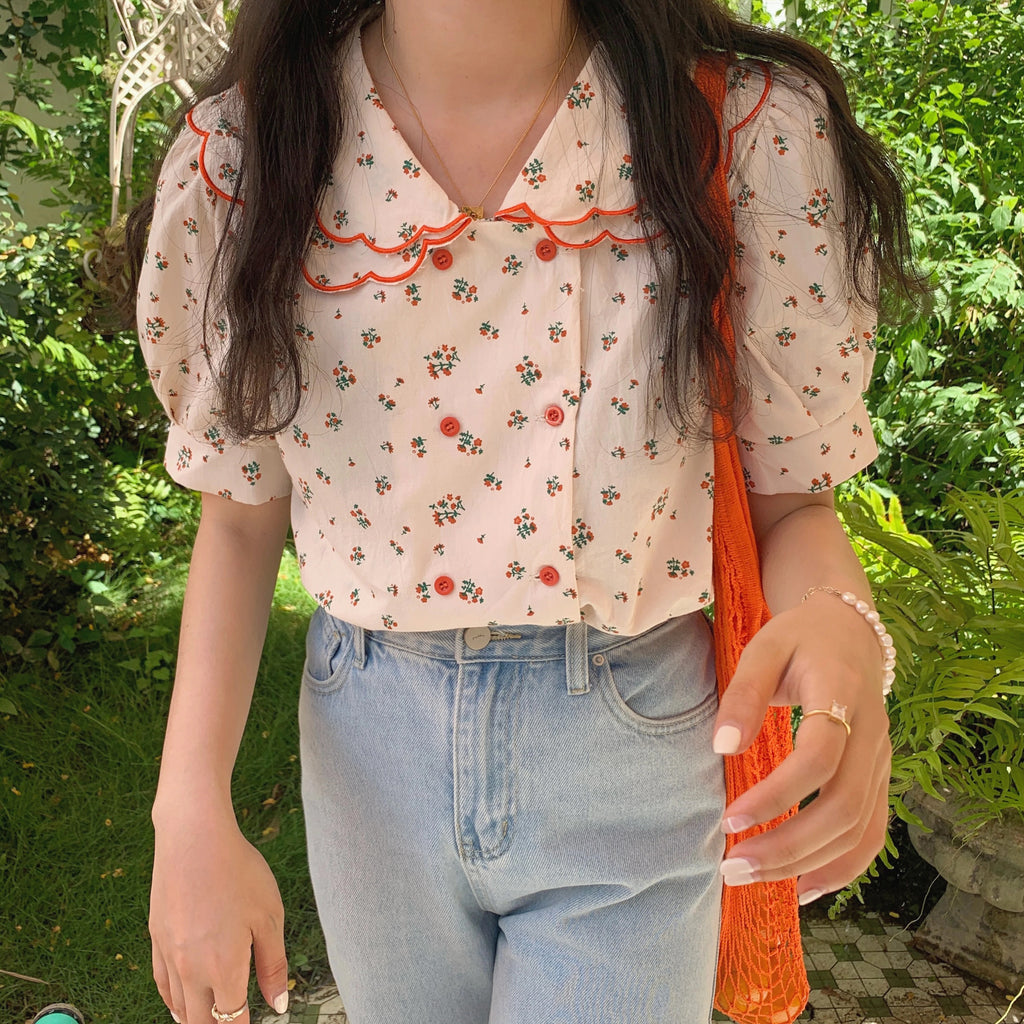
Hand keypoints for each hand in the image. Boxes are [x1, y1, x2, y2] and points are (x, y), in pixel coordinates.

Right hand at [150, 810, 288, 1023]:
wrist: (194, 838)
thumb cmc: (238, 872)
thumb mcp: (269, 916)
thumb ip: (273, 965)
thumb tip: (279, 1004)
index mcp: (224, 969)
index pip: (232, 1019)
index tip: (252, 1023)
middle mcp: (191, 970)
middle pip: (201, 1022)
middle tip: (233, 1023)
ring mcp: (169, 955)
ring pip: (179, 1007)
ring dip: (194, 1019)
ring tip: (209, 1020)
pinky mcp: (156, 938)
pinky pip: (162, 984)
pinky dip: (172, 1001)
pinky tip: (179, 1003)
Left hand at [712, 592, 891, 903]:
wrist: (850, 633)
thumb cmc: (798, 639)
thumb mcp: (764, 648)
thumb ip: (744, 693)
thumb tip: (722, 746)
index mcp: (842, 695)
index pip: (819, 758)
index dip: (778, 795)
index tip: (730, 817)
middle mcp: (872, 735)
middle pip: (843, 807)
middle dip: (789, 845)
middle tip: (733, 866)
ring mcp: (882, 761)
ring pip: (859, 828)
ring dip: (808, 863)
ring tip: (753, 879)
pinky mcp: (879, 778)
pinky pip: (872, 833)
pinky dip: (843, 867)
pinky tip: (804, 886)